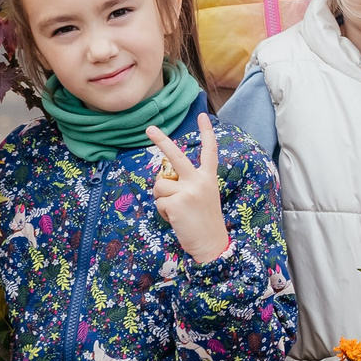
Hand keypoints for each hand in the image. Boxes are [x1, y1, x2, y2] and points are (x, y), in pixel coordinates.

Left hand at [147, 115, 231, 264]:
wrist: (211, 244)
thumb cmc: (204, 222)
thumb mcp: (201, 197)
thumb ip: (186, 184)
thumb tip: (163, 179)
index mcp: (207, 178)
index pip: (209, 151)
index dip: (206, 133)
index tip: (202, 116)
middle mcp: (199, 181)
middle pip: (176, 156)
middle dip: (161, 140)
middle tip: (149, 128)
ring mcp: (187, 191)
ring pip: (160, 186)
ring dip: (162, 199)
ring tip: (177, 211)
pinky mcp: (176, 203)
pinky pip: (158, 202)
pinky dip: (163, 212)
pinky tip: (176, 219)